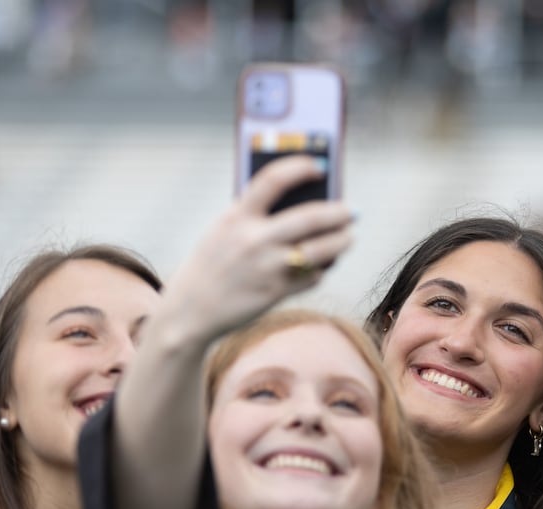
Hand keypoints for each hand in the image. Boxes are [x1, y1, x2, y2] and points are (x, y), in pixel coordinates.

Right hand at [152, 156, 354, 349]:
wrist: (190, 310)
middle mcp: (253, 240)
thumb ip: (255, 216)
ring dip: (341, 241)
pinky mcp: (275, 293)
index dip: (299, 167)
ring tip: (348, 237)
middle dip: (338, 212)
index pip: (273, 180)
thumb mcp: (223, 230)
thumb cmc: (212, 264)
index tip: (319, 165)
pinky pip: (311, 277)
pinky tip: (323, 265)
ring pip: (319, 250)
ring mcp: (267, 268)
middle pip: (310, 217)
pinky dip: (321, 269)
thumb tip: (302, 203)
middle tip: (352, 210)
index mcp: (236, 217)